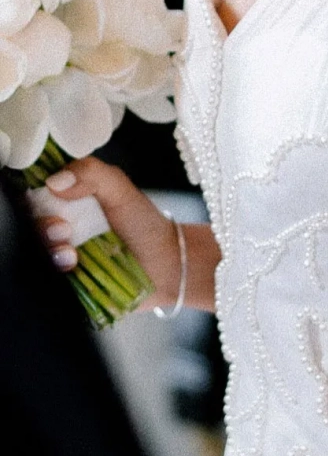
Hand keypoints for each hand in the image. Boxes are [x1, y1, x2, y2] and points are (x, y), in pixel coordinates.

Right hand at [34, 155, 182, 309]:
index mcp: (66, 201)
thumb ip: (91, 173)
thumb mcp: (120, 188)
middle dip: (42, 227)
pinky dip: (57, 272)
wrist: (168, 265)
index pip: (35, 196)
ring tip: (71, 254)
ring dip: (49, 251)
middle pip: (31, 225)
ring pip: (38, 253)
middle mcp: (60, 228)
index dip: (37, 197)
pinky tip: (73, 267)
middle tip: (63, 230)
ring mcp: (64, 256)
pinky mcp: (70, 282)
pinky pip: (51, 278)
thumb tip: (54, 181)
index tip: (51, 198)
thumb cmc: (144, 225)